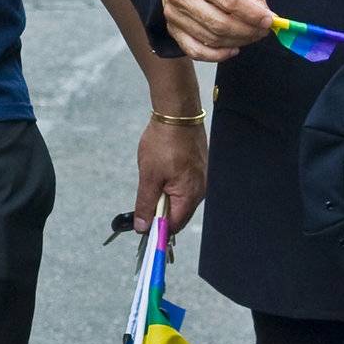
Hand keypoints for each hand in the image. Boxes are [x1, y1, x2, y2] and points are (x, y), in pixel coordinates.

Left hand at [134, 118, 206, 235]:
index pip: (174, 226)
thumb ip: (146, 204)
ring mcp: (201, 178)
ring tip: (152, 179)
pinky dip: (171, 184)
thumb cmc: (163, 143)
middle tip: (144, 199)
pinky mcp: (198, 168)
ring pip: (180, 198)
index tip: (142, 226)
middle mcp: (200, 190)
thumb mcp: (149, 177)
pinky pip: (184, 185)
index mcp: (190, 196)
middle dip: (160, 211)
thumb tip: (142, 227)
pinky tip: (161, 171)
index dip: (157, 229)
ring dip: (164, 196)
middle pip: (179, 214)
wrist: (177, 114)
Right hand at [160, 0, 273, 61]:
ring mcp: (174, 15)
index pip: (230, 1)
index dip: (252, 14)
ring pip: (212, 39)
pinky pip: (196, 51)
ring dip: (238, 42)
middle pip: (220, 23)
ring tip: (251, 36)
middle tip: (262, 31)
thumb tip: (267, 15)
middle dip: (248, 31)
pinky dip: (218, 55)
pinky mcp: (173, 30)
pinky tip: (232, 49)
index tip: (268, 20)